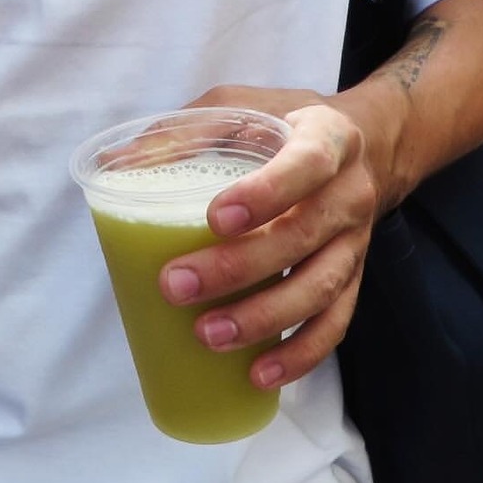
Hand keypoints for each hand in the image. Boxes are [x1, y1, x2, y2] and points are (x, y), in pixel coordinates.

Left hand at [158, 85, 379, 389]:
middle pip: (302, 237)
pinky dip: (299, 355)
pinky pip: (334, 325)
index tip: (215, 218)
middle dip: (237, 268)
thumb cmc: (282, 126)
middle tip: (176, 286)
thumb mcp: (239, 107)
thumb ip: (187, 128)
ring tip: (207, 336)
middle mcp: (348, 193)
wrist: (365, 146)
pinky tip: (259, 375)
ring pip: (320, 288)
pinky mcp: (353, 279)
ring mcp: (355, 242)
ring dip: (264, 318)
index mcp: (326, 139)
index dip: (265, 194)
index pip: (305, 166)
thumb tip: (117, 163)